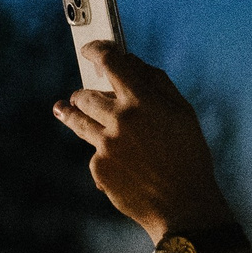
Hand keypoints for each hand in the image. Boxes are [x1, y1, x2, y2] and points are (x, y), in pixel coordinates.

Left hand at [51, 43, 235, 241]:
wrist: (182, 204)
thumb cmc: (188, 154)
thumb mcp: (181, 111)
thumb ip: (155, 83)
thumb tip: (130, 62)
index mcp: (144, 99)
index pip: (112, 63)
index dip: (97, 51)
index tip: (90, 48)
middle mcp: (120, 119)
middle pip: (85, 96)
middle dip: (84, 93)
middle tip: (81, 94)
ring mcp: (105, 144)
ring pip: (78, 121)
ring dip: (72, 113)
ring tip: (64, 108)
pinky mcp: (98, 167)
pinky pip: (94, 152)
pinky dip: (102, 152)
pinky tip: (119, 162)